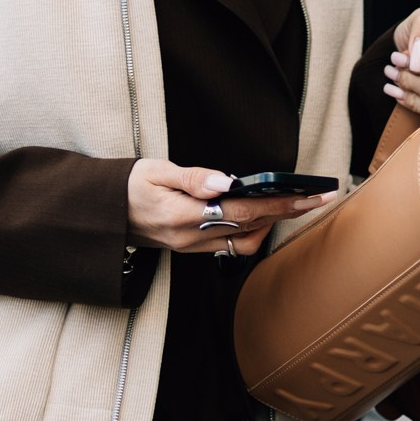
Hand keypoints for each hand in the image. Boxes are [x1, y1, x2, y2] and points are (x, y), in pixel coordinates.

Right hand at [126, 159, 334, 256]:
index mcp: (183, 215)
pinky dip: (252, 231)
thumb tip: (226, 181)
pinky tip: (260, 214)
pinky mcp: (191, 250)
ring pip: (245, 243)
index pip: (244, 211)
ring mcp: (192, 248)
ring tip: (292, 203)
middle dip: (288, 213)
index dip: (281, 203)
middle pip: (252, 228)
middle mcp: (191, 238)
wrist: (101, 213)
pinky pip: (230, 246)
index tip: (311, 195)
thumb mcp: (153, 170)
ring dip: (271, 225)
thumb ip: (191, 177)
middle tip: (318, 197)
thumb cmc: (126, 186)